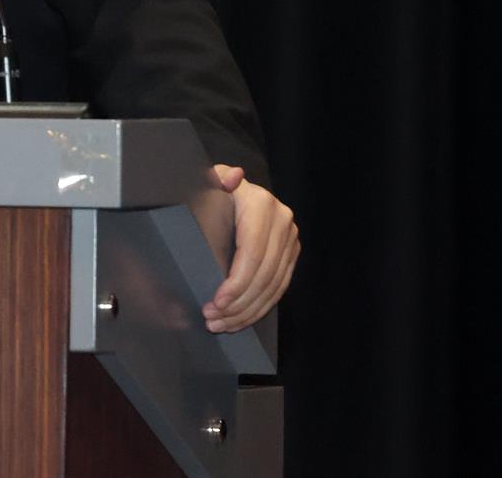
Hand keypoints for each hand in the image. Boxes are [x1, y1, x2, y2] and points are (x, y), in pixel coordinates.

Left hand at [202, 163, 297, 333]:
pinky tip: (239, 319)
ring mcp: (290, 240)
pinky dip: (259, 307)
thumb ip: (216, 180)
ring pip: (273, 287)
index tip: (216, 302)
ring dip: (247, 311)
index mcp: (262, 205)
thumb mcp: (209, 181)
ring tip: (221, 324)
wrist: (236, 191)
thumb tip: (232, 177)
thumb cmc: (215, 190)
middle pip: (264, 275)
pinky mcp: (291, 254)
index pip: (252, 253)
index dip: (236, 282)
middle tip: (212, 319)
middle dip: (239, 303)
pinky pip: (279, 288)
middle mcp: (283, 222)